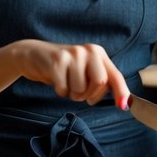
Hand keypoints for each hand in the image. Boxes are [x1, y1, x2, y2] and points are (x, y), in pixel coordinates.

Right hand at [11, 40, 130, 107]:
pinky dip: (60, 91)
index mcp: (98, 53)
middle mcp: (88, 51)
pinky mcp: (57, 61)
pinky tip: (56, 80)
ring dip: (72, 94)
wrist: (33, 54)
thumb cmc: (63, 67)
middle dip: (89, 95)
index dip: (121, 92)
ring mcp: (73, 54)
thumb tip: (123, 101)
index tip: (123, 106)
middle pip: (99, 83)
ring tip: (66, 82)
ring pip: (80, 89)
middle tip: (78, 90)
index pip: (115, 75)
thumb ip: (101, 80)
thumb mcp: (84, 69)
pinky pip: (64, 89)